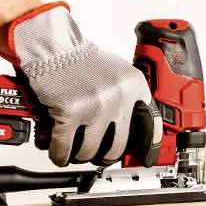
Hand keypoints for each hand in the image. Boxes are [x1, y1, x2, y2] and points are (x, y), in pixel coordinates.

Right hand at [3, 3, 158, 166]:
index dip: (148, 146)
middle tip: (99, 156)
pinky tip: (59, 155)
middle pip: (117, 145)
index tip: (145, 157)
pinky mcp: (71, 112)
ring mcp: (95, 106)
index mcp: (134, 85)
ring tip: (76, 152)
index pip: (151, 123)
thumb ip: (126, 95)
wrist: (54, 48)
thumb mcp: (116, 72)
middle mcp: (119, 97)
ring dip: (81, 155)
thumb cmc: (81, 59)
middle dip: (106, 156)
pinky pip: (65, 146)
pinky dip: (60, 155)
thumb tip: (129, 123)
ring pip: (90, 150)